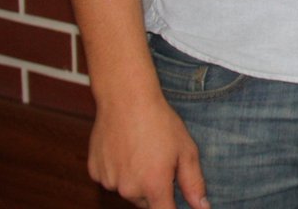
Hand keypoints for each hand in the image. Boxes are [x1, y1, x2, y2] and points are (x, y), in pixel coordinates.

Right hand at [89, 94, 209, 208]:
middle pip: (146, 202)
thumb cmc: (160, 122)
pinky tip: (125, 149)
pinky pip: (111, 179)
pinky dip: (118, 170)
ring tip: (142, 150)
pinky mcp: (95, 172)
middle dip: (155, 189)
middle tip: (161, 161)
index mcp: (154, 186)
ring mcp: (109, 181)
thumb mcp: (186, 150)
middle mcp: (128, 189)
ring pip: (128, 190)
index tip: (173, 199)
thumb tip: (202, 207)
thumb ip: (194, 183)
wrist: (126, 99)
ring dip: (136, 180)